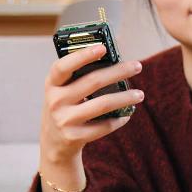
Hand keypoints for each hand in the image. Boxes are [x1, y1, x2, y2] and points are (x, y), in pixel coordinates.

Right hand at [40, 43, 144, 163]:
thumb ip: (78, 76)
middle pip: (93, 82)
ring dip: (125, 97)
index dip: (82, 56)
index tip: (103, 48)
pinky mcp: (75, 137)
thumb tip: (114, 60)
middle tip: (137, 66)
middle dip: (118, 72)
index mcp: (52, 84)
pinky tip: (127, 114)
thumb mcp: (62, 90)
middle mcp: (55, 101)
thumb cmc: (64, 107)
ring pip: (103, 104)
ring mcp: (64, 120)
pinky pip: (104, 126)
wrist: (53, 143)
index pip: (63, 66)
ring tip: (140, 94)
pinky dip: (119, 119)